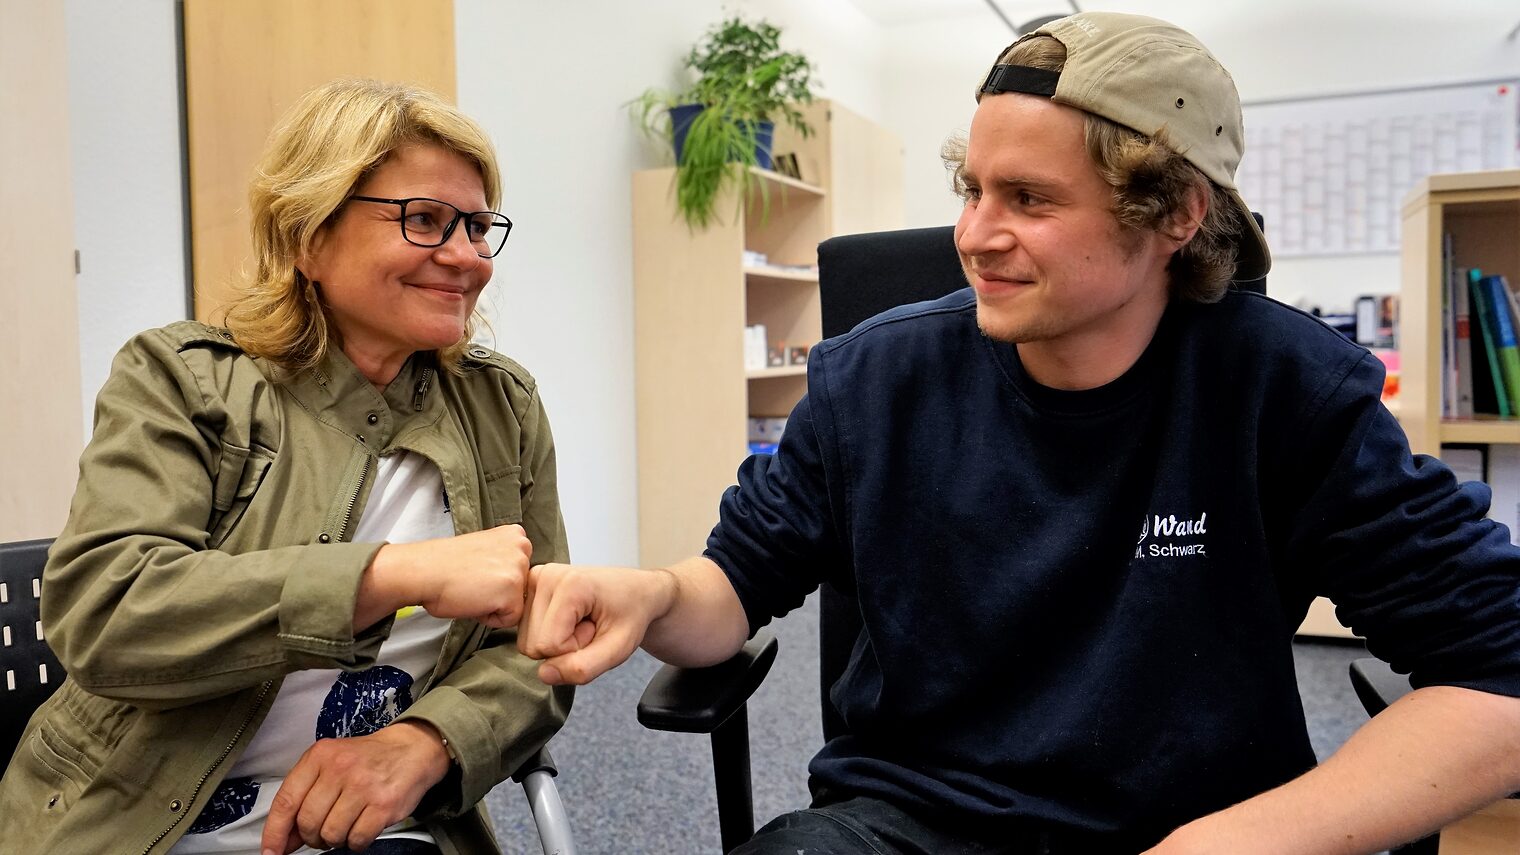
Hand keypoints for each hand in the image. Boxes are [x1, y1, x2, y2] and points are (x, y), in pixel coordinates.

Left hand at [259, 721, 449, 854]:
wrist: (412, 749)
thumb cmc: (368, 759)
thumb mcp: (330, 765)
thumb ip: (304, 797)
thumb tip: (283, 840)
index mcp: (320, 756)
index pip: (286, 801)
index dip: (274, 833)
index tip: (270, 851)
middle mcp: (340, 768)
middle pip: (308, 823)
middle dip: (313, 836)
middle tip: (324, 831)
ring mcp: (363, 786)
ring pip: (331, 835)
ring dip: (336, 839)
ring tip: (347, 824)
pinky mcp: (384, 805)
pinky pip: (357, 840)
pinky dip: (356, 841)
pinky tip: (363, 825)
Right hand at [360, 523, 532, 629]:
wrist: (424, 571)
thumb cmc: (444, 565)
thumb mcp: (484, 549)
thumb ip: (503, 558)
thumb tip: (511, 579)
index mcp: (515, 535)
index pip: (520, 571)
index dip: (497, 579)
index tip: (477, 573)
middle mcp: (522, 547)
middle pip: (522, 588)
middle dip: (499, 592)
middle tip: (473, 583)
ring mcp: (518, 568)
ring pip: (516, 604)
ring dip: (495, 605)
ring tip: (472, 591)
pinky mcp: (512, 591)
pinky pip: (509, 619)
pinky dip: (490, 618)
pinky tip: (473, 601)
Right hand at [517, 563, 677, 684]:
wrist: (635, 592)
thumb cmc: (630, 615)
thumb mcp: (619, 649)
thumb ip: (584, 667)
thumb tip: (543, 674)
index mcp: (570, 584)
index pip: (550, 646)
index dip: (576, 649)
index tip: (596, 629)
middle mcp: (545, 575)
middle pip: (532, 645)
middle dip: (564, 647)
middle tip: (590, 626)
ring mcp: (534, 578)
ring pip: (526, 641)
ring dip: (556, 641)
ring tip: (581, 621)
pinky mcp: (528, 586)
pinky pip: (523, 631)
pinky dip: (545, 633)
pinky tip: (566, 618)